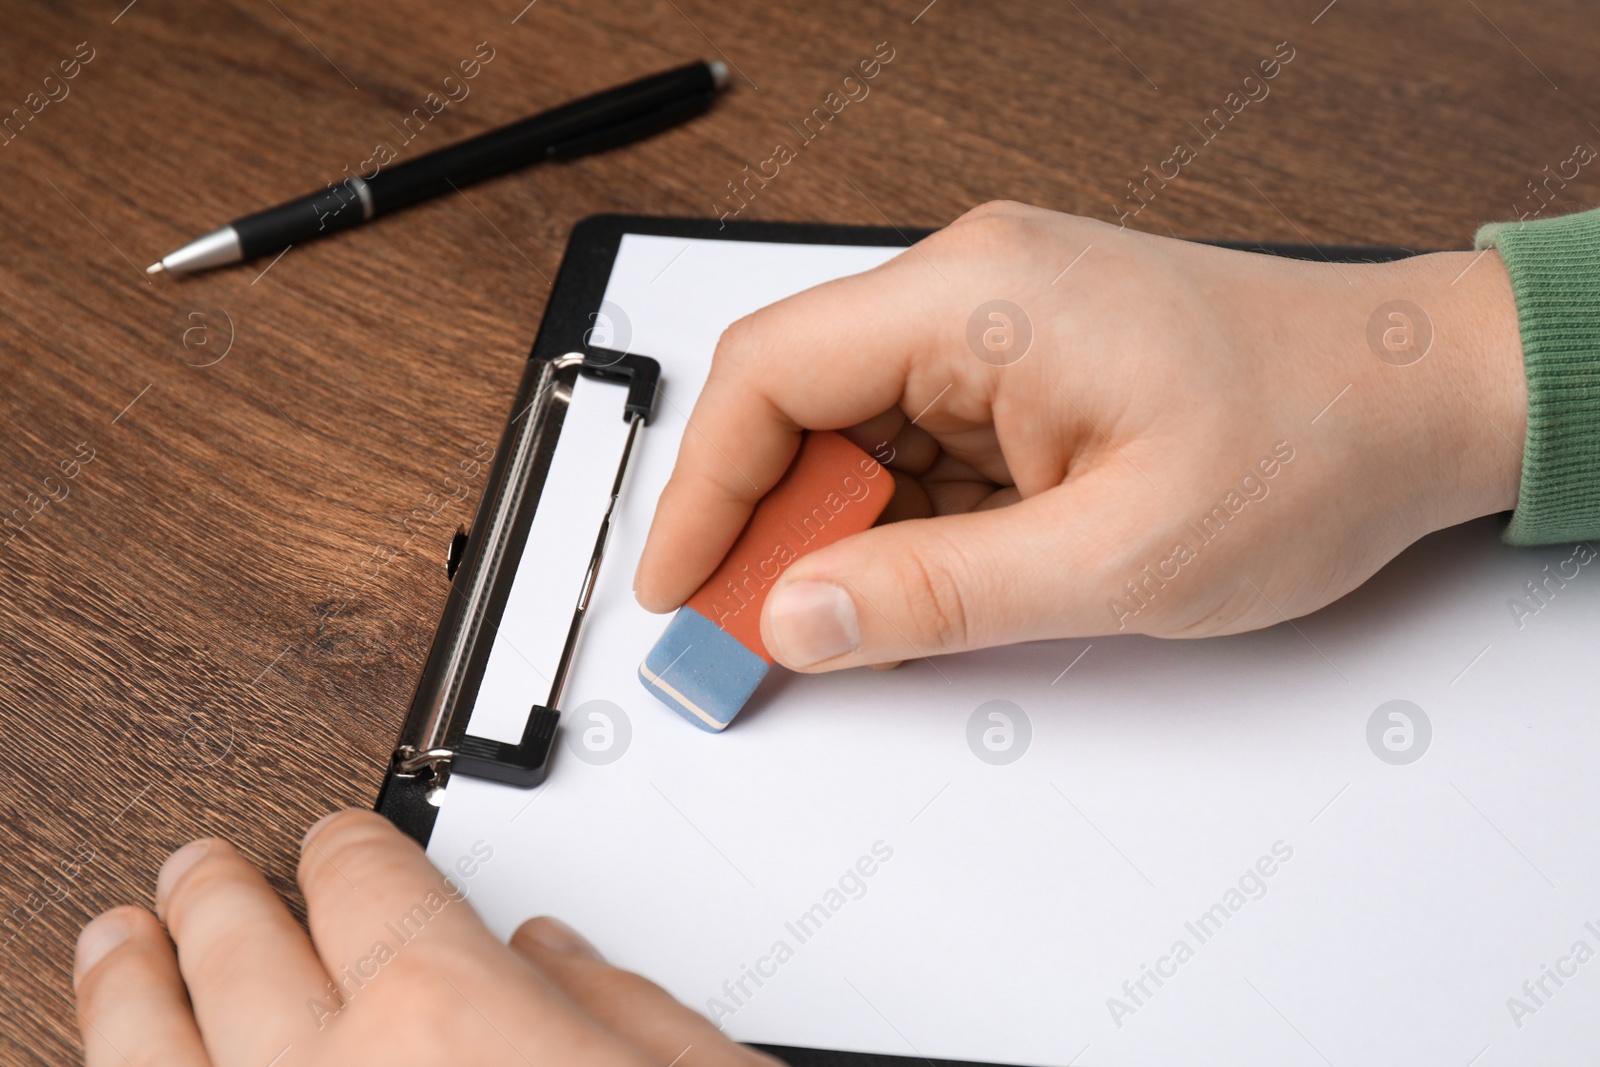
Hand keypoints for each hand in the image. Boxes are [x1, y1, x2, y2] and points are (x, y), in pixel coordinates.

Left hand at [74, 810, 778, 1066]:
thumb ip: (621, 1006)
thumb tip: (553, 960)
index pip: (366, 880)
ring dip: (123, 996)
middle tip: (198, 874)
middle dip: (215, 901)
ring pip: (148, 1061)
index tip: (336, 844)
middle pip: (237, 951)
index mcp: (448, 1019)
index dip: (346, 847)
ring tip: (112, 952)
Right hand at [634, 201, 1526, 666]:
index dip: (700, 491)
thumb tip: (796, 616)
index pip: (769, 375)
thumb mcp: (1114, 558)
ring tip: (842, 625)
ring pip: (852, 432)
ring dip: (832, 532)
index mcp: (977, 297)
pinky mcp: (1021, 368)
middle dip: (764, 525)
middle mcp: (971, 290)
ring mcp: (994, 326)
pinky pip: (916, 446)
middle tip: (749, 632)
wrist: (1425, 400)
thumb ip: (936, 594)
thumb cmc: (1310, 443)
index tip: (675, 587)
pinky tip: (913, 587)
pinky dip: (897, 524)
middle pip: (797, 404)